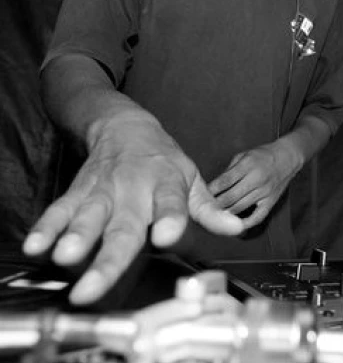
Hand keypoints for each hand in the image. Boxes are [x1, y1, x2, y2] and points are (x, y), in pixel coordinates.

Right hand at [22, 113, 243, 303]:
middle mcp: (133, 188)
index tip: (166, 236)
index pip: (170, 203)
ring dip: (75, 236)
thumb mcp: (191, 180)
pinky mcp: (78, 192)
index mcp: (166, 183)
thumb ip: (209, 209)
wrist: (124, 126)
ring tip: (67, 256)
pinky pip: (60, 210)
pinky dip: (46, 227)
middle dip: (110, 255)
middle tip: (97, 283)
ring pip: (88, 217)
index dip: (169, 218)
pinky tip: (35, 245)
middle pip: (123, 224)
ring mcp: (102, 190)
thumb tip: (238, 228)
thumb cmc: (163, 160)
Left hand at [208, 142, 300, 229]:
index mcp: (248, 165)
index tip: (201, 196)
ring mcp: (264, 192)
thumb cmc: (263, 155)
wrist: (288, 157)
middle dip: (215, 204)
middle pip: (230, 197)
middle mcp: (256, 179)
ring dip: (225, 213)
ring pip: (240, 208)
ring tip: (213, 217)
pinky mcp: (271, 202)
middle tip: (203, 209)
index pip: (225, 180)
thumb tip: (214, 186)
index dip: (211, 190)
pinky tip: (234, 225)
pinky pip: (257, 217)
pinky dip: (245, 223)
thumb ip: (229, 170)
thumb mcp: (244, 155)